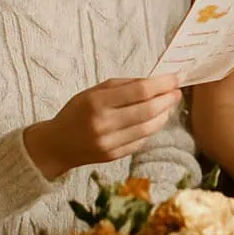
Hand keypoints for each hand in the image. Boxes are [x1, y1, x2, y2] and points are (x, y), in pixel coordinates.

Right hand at [24, 75, 181, 178]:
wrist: (56, 145)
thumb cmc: (78, 112)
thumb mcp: (94, 91)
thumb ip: (124, 85)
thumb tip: (156, 81)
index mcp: (96, 102)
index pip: (139, 91)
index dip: (162, 84)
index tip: (175, 78)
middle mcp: (103, 124)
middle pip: (148, 110)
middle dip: (168, 99)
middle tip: (177, 92)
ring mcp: (109, 142)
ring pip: (149, 128)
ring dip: (165, 114)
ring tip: (169, 105)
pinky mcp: (114, 156)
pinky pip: (142, 140)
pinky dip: (153, 128)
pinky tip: (156, 119)